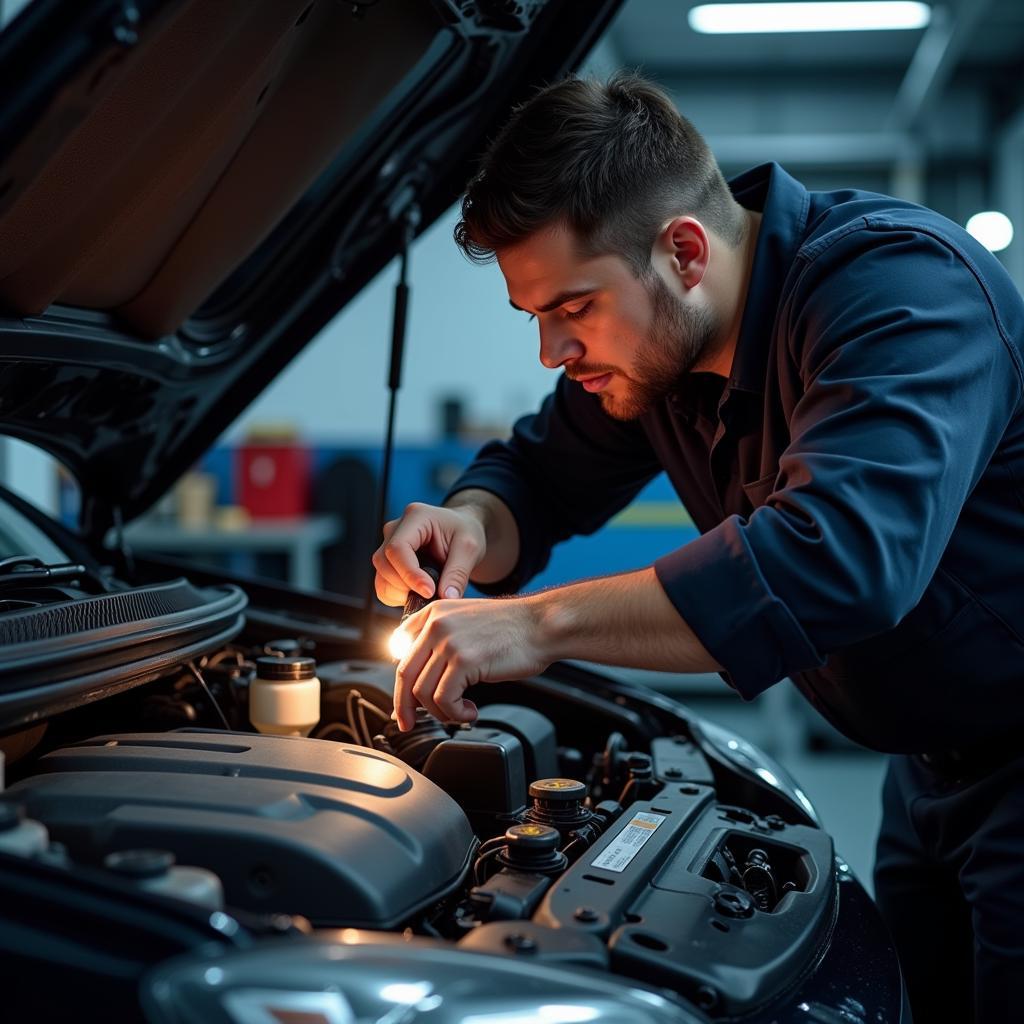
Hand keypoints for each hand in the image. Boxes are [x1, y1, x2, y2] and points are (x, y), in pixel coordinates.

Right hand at [371, 502, 486, 605]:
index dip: (410, 574)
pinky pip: (383, 584)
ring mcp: (388, 544)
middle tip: (430, 594)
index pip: (398, 547)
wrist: (462, 531)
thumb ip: (458, 573)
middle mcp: (395, 528)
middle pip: (383, 561)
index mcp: (415, 517)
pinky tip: (417, 593)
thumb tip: (446, 597)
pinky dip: (397, 596)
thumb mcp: (469, 548)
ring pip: (380, 575)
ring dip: (400, 593)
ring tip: (427, 593)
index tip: (429, 591)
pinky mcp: (389, 562)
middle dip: (404, 585)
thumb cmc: (465, 532)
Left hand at [392, 597, 550, 729]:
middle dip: (404, 705)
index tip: (403, 699)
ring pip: (423, 691)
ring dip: (439, 712)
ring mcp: (449, 641)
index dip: (399, 680)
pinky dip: (455, 713)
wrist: (543, 625)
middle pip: (404, 673)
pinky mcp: (464, 660)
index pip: (398, 649)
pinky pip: (444, 699)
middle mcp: (437, 624)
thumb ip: (442, 641)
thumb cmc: (513, 629)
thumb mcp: (468, 623)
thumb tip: (420, 680)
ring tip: (458, 713)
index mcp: (434, 612)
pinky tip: (469, 712)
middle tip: (408, 722)